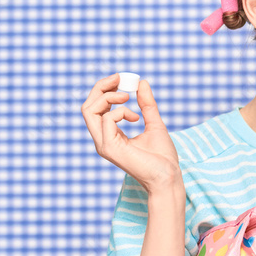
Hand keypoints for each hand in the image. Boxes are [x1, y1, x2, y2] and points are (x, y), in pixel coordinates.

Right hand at [80, 73, 181, 194]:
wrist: (168, 177)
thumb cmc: (162, 157)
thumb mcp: (154, 123)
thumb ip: (146, 105)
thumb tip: (142, 83)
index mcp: (110, 135)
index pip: (95, 108)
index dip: (105, 89)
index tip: (122, 79)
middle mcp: (102, 140)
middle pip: (87, 106)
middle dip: (101, 87)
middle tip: (120, 78)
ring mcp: (103, 144)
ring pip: (89, 110)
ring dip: (108, 96)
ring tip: (127, 96)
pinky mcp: (109, 148)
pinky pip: (106, 119)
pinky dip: (120, 111)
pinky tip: (135, 118)